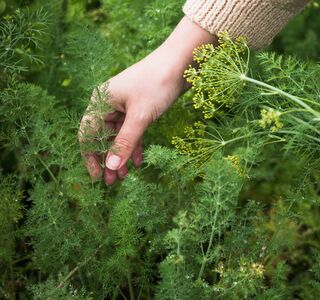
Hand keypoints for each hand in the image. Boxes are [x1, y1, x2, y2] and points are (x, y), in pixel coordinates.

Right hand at [79, 17, 216, 184]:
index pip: (88, 134)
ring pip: (118, 135)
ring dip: (122, 155)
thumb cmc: (157, 84)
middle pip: (103, 137)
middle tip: (114, 182)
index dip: (91, 157)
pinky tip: (139, 161)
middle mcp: (109, 103)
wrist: (180, 63)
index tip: (98, 177)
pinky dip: (135, 145)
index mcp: (101, 101)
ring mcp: (124, 105)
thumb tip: (111, 167)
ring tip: (126, 175)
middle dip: (108, 159)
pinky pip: (132, 130)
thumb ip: (126, 142)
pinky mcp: (139, 107)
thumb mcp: (140, 117)